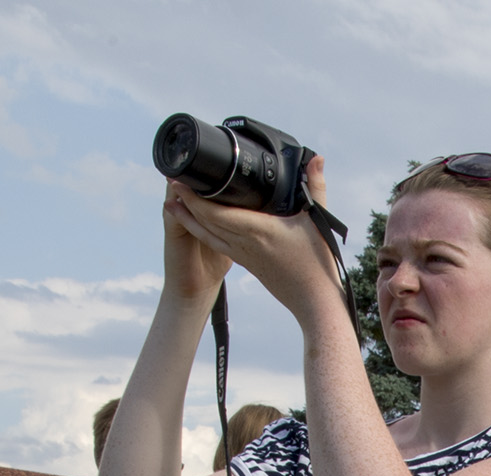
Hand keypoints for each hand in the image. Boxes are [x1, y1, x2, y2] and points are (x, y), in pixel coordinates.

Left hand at [162, 155, 345, 317]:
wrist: (313, 301)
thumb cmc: (316, 264)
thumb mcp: (319, 221)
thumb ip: (316, 187)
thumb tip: (317, 159)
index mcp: (258, 230)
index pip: (216, 212)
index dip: (194, 198)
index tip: (180, 182)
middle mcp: (244, 243)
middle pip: (205, 221)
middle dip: (185, 202)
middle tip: (171, 182)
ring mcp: (242, 255)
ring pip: (207, 235)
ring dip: (188, 219)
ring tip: (172, 203)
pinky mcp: (245, 263)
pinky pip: (217, 244)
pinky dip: (204, 231)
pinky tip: (199, 223)